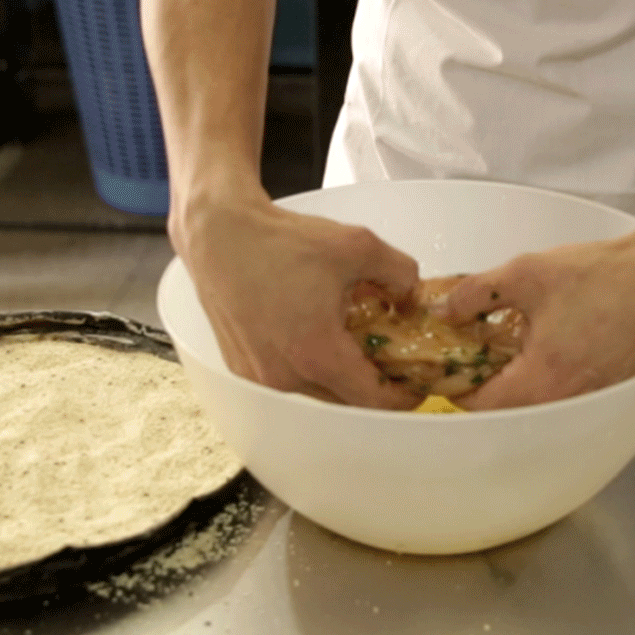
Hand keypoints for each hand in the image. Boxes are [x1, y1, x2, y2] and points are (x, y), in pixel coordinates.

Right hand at [173, 197, 419, 407]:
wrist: (220, 235)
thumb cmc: (281, 241)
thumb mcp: (357, 245)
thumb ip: (399, 272)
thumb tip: (411, 294)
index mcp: (317, 354)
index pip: (372, 399)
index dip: (401, 396)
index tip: (415, 386)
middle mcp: (285, 376)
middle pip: (345, 400)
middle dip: (372, 384)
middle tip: (390, 360)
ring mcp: (259, 377)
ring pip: (317, 391)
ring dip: (339, 375)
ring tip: (353, 344)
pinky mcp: (241, 368)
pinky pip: (288, 380)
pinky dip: (308, 367)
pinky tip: (316, 337)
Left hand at [437, 229, 634, 409]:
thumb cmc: (600, 274)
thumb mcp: (527, 273)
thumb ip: (476, 293)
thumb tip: (444, 310)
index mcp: (543, 380)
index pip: (481, 406)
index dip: (456, 386)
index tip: (446, 362)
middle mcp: (568, 400)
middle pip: (508, 410)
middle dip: (484, 385)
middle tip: (472, 352)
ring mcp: (593, 398)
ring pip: (537, 404)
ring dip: (515, 383)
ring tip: (504, 347)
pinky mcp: (610, 389)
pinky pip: (565, 395)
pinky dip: (546, 378)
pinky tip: (543, 346)